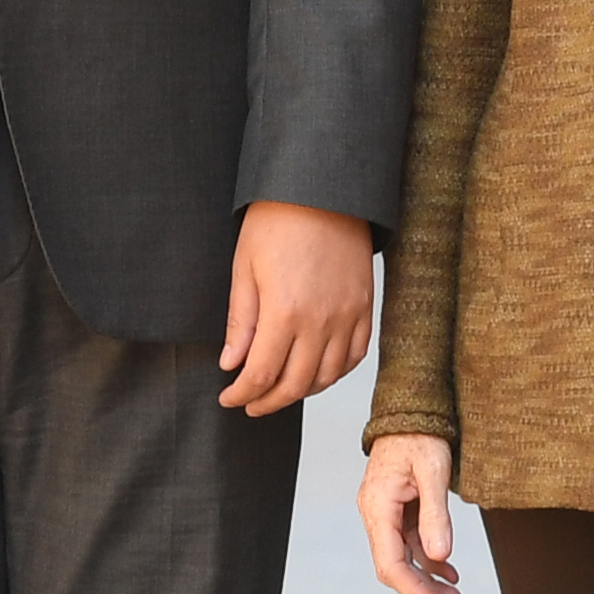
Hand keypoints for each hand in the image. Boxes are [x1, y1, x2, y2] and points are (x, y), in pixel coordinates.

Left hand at [218, 202, 375, 416]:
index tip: (228, 397)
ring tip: (280, 390)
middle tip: (250, 403)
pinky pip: (354, 356)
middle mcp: (320, 321)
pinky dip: (335, 373)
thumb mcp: (245, 269)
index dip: (241, 393)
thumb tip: (231, 364)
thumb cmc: (278, 220)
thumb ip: (240, 322)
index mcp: (284, 312)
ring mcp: (348, 316)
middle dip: (268, 401)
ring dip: (301, 391)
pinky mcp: (365, 307)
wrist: (323, 190)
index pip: (261, 374)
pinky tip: (316, 373)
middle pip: (295, 384)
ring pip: (327, 376)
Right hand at [359, 434, 461, 593]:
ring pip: (403, 559)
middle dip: (423, 592)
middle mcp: (375, 514)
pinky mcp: (398, 511)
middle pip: (394, 567)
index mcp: (378, 507)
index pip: (391, 563)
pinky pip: (410, 545)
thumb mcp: (434, 471)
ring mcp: (385, 514)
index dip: (415, 590)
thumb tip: (440, 556)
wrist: (412, 409)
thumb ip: (436, 514)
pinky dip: (429, 561)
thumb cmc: (421, 435)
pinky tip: (449, 573)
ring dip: (427, 580)